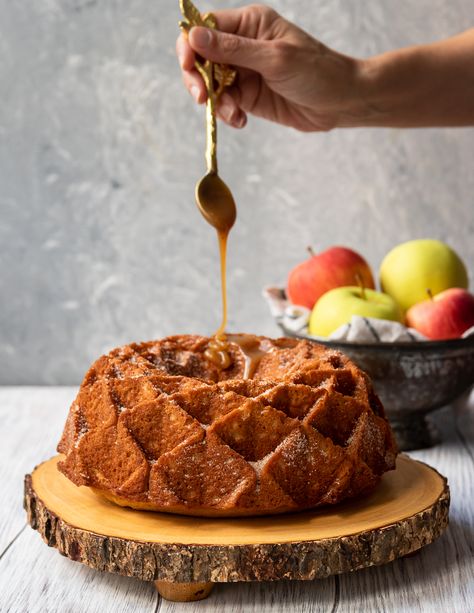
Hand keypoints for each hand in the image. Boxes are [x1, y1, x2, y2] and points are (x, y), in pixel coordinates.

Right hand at [176, 4, 366, 131]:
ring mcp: (244, 72)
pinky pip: (225, 104)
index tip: (190, 66)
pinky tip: (241, 121)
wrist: (340, 103)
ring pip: (211, 84)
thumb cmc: (317, 72)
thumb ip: (234, 50)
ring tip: (234, 114)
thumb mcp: (275, 59)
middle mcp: (242, 45)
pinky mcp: (248, 96)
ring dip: (216, 102)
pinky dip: (227, 114)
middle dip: (198, 79)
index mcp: (249, 24)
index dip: (190, 45)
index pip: (206, 27)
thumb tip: (194, 37)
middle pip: (201, 58)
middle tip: (203, 99)